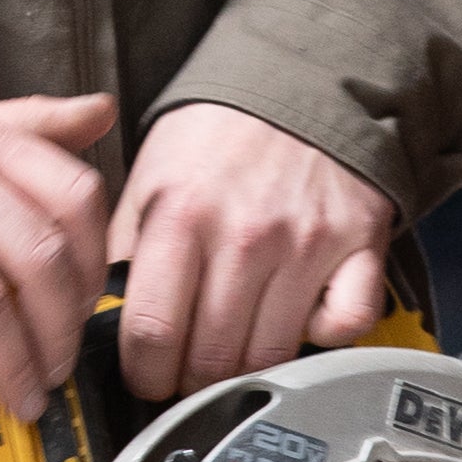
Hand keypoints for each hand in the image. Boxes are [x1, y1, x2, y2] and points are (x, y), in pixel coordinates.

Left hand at [109, 102, 391, 401]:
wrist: (299, 80)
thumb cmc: (219, 133)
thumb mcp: (149, 173)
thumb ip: (125, 243)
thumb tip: (103, 313)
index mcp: (180, 214)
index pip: (150, 333)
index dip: (141, 373)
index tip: (144, 375)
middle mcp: (244, 234)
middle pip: (210, 360)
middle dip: (189, 380)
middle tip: (186, 368)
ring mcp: (306, 244)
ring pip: (270, 357)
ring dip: (246, 369)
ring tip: (231, 348)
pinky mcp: (358, 246)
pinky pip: (345, 326)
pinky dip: (323, 337)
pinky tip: (300, 318)